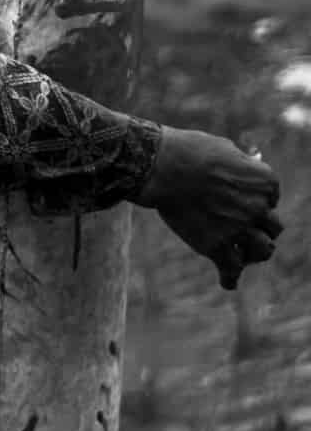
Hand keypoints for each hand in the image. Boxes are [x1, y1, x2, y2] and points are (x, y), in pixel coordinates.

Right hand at [138, 125, 282, 288]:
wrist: (158, 166)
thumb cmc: (186, 151)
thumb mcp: (223, 148)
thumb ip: (241, 164)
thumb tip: (248, 166)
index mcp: (266, 182)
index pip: (271, 198)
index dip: (254, 198)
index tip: (236, 196)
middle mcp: (258, 208)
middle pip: (272, 227)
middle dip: (259, 227)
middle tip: (241, 227)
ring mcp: (239, 229)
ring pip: (262, 251)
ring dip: (254, 253)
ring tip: (242, 254)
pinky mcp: (216, 247)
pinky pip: (231, 270)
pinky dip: (229, 278)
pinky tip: (227, 282)